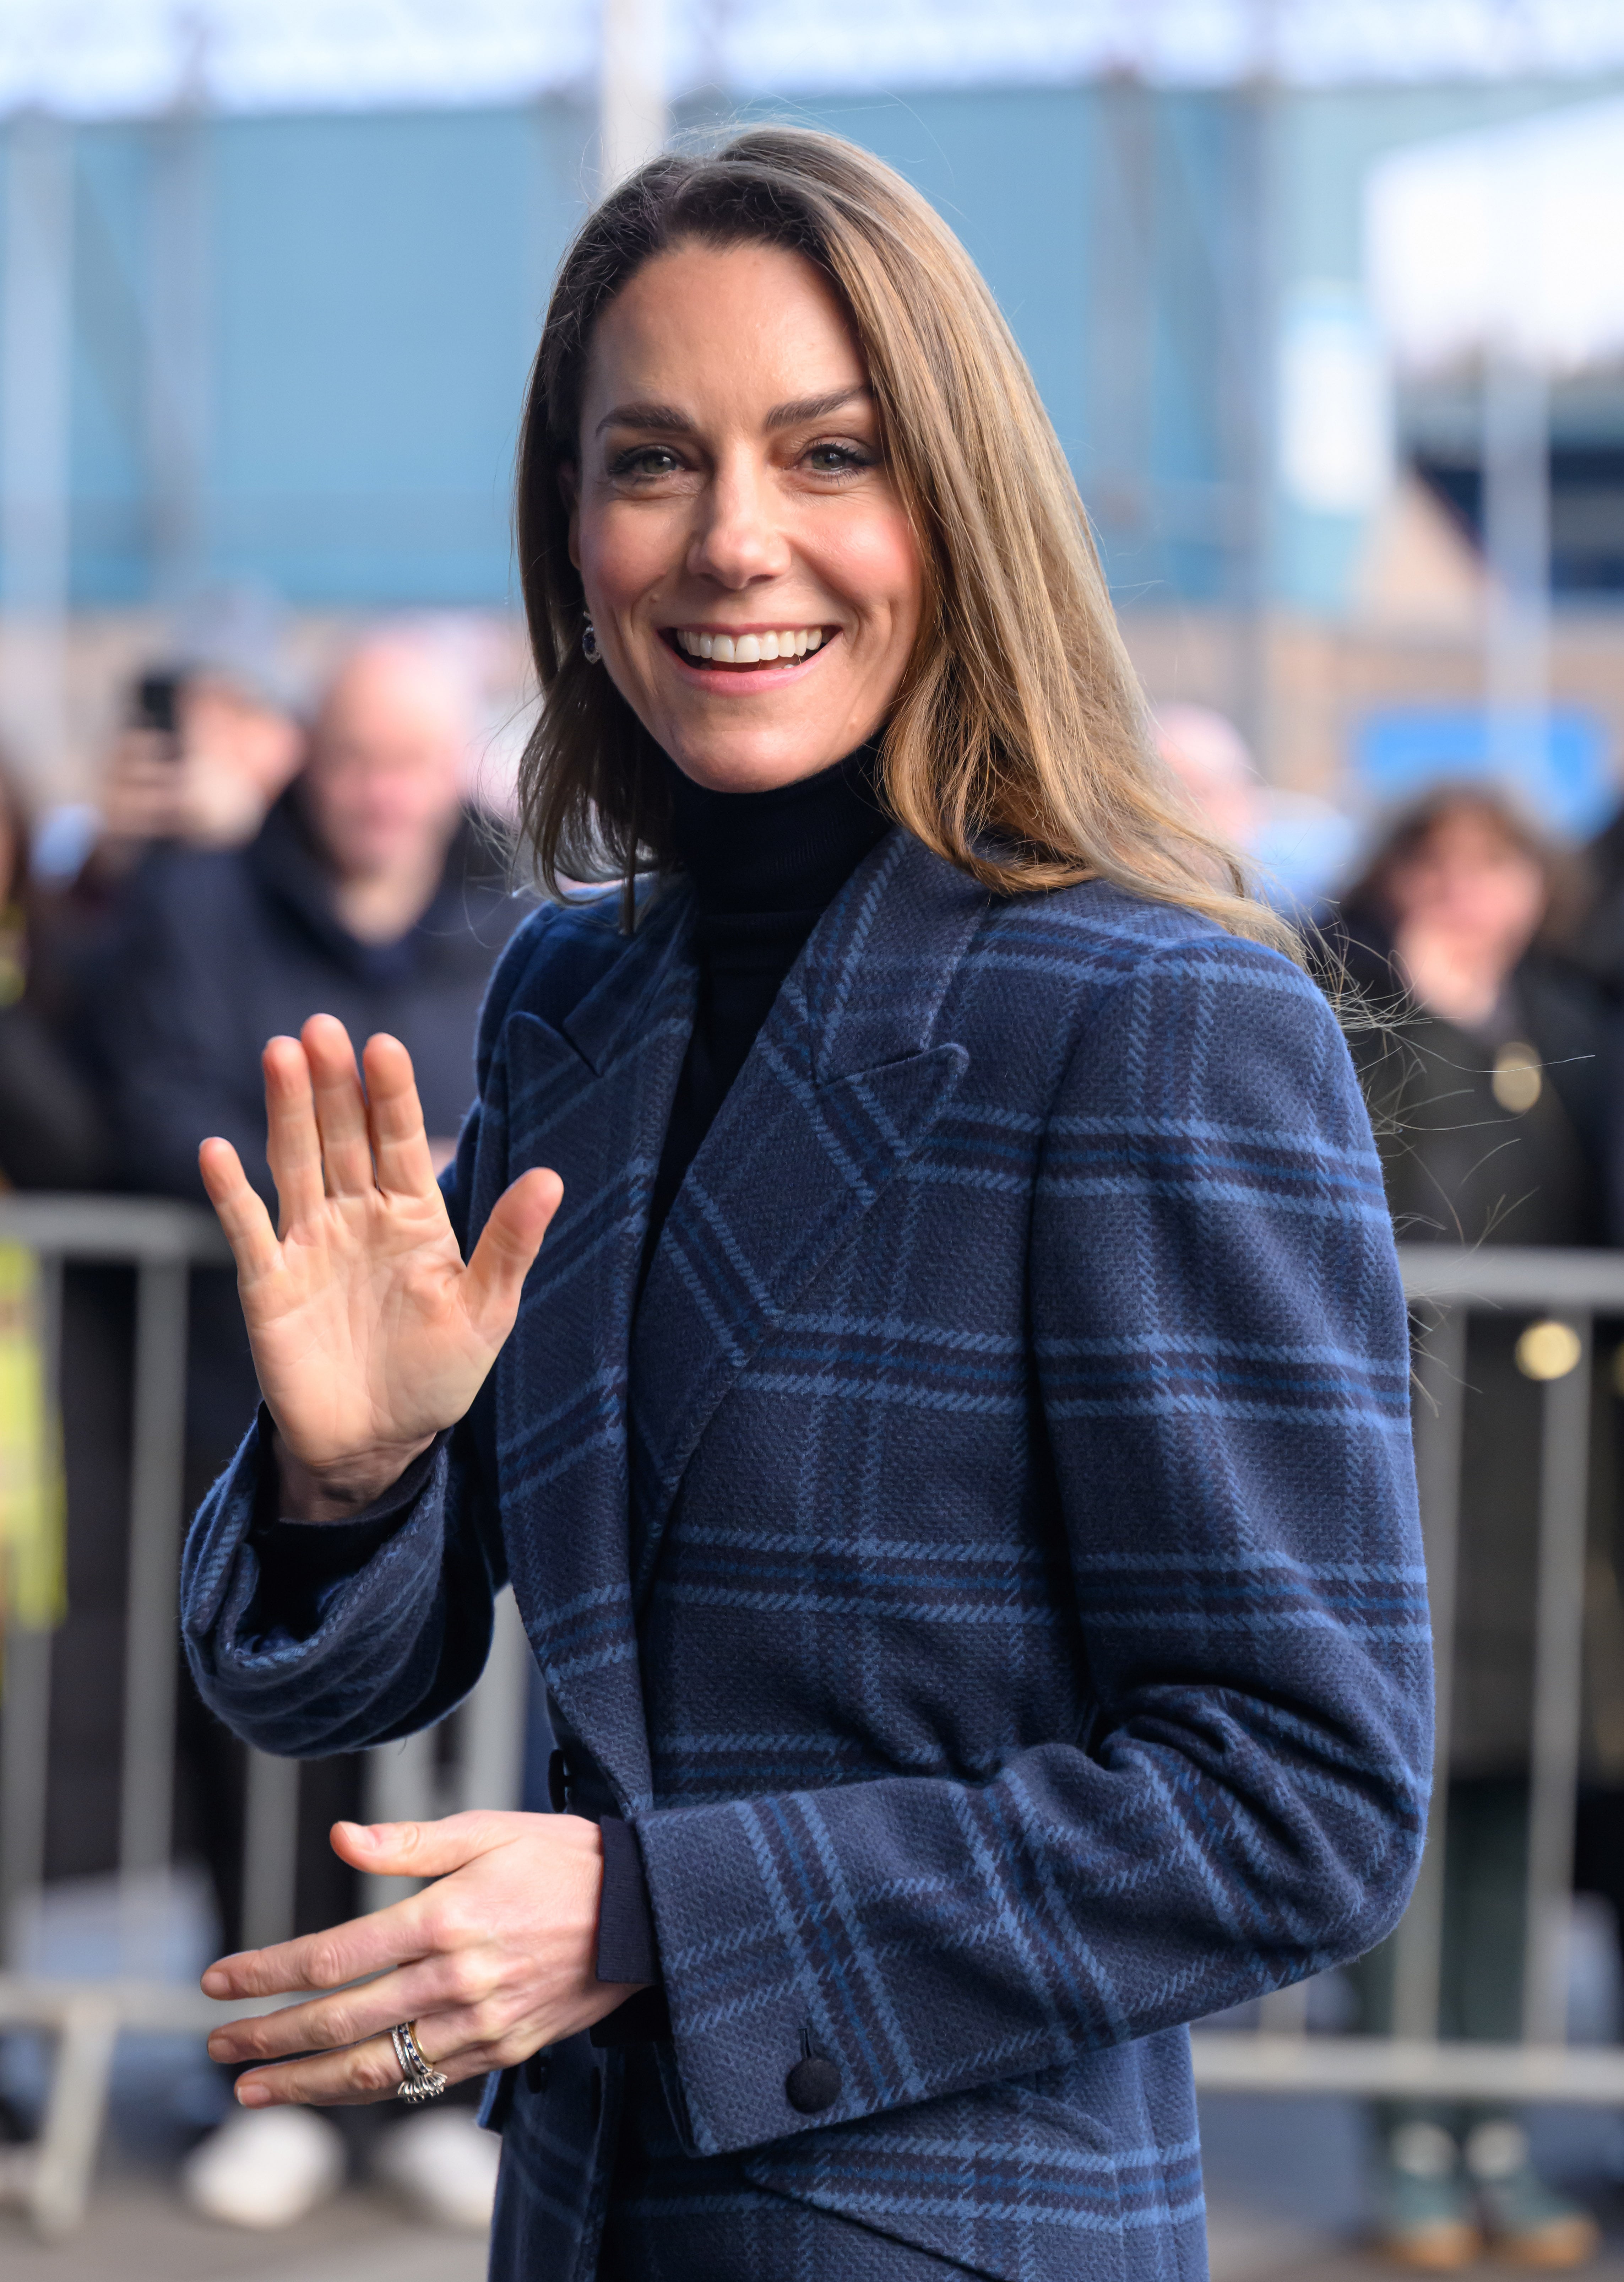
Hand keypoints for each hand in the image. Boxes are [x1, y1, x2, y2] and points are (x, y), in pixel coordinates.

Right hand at [199, 1014, 561, 1515]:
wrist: (379, 1442)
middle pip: (342, 1138)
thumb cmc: (439, 1374)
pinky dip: (231, 1193)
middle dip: (332, 1084)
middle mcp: (358, 1216)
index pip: (401, 1141)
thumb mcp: (486, 1311)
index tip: (384, 1046)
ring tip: (279, 1055)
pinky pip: (247, 1230)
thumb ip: (510, 1244)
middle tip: (321, 1028)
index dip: (392, 1096)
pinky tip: (216, 1150)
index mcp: (414, 1215)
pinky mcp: (269, 1284)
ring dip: (284, 1112)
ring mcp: (310, 1244)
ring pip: (294, 1164)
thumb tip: (552, 1178)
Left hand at [202, 1813, 643, 2104]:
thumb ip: (409, 1842)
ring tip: (252, 2087)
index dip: (269, 1972)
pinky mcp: (501, 2051)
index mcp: (448, 1916)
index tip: (219, 1980)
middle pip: (342, 2021)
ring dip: (305, 2083)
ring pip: (375, 2068)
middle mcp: (458, 1978)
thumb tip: (340, 1839)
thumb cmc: (564, 1858)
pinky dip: (368, 2091)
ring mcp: (481, 2024)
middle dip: (270, 2036)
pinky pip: (421, 2082)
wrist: (645, 1912)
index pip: (334, 1956)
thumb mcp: (489, 1829)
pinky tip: (333, 2089)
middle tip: (218, 2041)